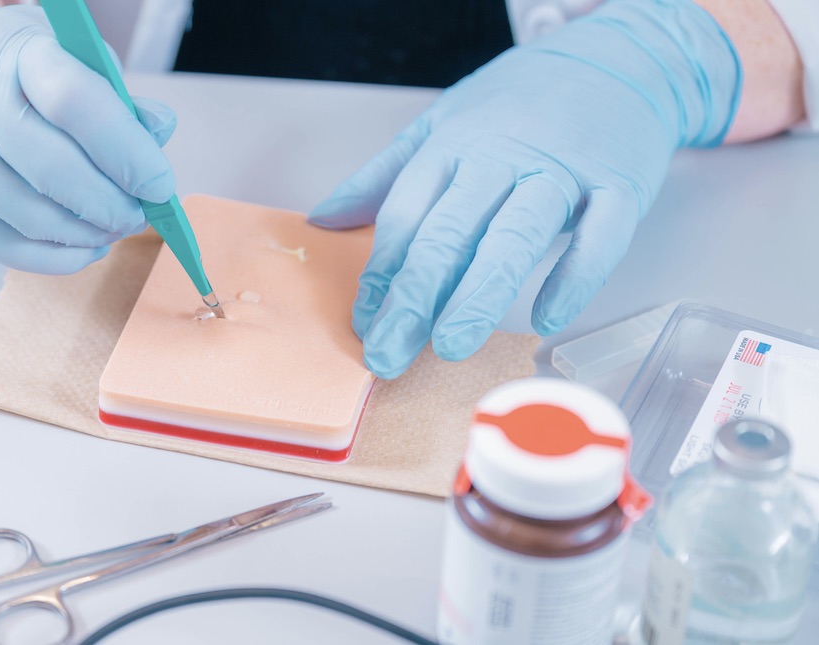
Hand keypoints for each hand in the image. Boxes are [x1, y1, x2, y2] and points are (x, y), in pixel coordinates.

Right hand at [0, 1, 176, 273]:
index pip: (74, 100)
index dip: (124, 151)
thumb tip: (158, 132)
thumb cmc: (21, 74)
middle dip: (105, 204)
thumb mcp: (73, 60)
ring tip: (111, 230)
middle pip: (47, 167)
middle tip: (137, 216)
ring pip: (23, 214)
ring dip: (81, 234)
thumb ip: (118, 99)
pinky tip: (82, 248)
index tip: (159, 185)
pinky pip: (1, 245)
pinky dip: (53, 258)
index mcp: (17, 50)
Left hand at [310, 0, 739, 377]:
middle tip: (391, 353)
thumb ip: (383, 176)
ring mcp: (562, 170)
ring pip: (515, 235)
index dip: (380, 276)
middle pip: (450, 232)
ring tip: (450, 344)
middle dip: (414, 298)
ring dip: (479, 292)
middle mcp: (501, 157)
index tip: (363, 326)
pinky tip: (545, 317)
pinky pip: (600, 236)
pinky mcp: (620, 184)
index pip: (404, 217)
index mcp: (452, 146)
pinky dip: (575, 277)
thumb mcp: (442, 123)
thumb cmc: (521, 100)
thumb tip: (324, 218)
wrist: (617, 57)